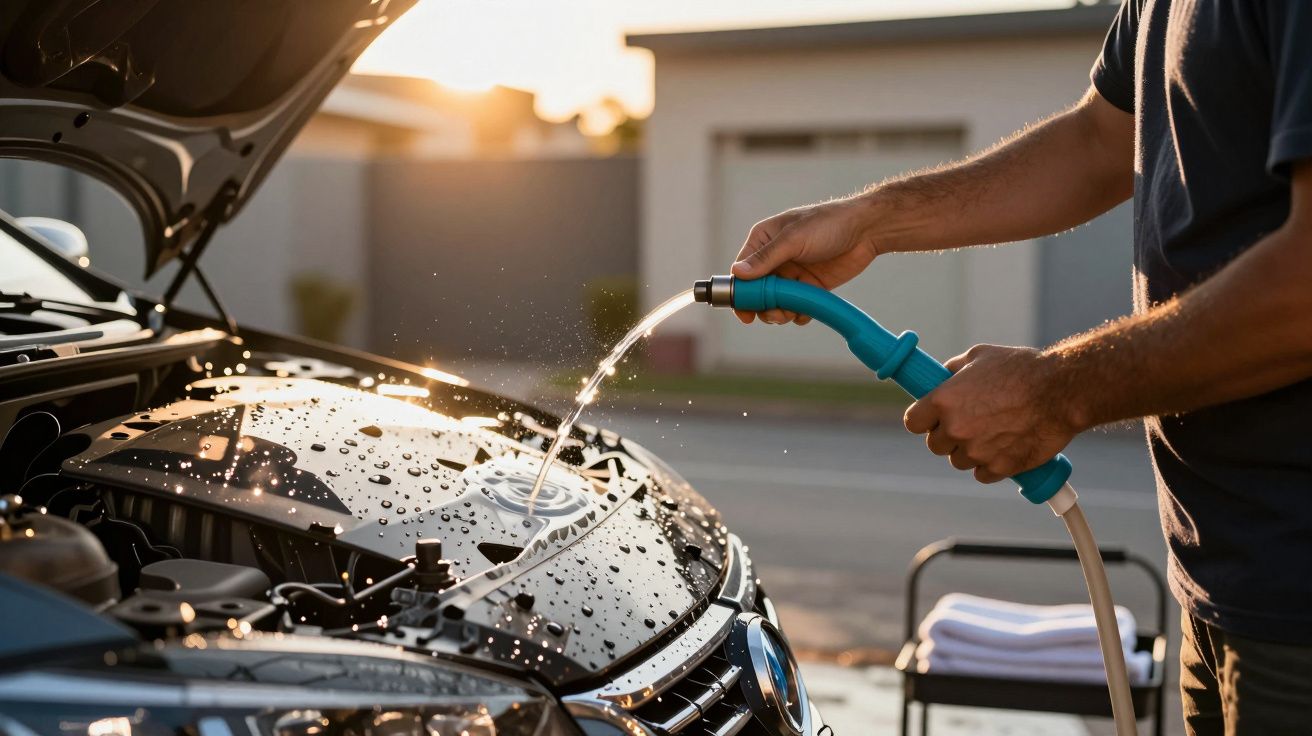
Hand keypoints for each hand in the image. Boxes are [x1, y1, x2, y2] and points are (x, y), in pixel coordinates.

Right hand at [730, 196, 879, 324]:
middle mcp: (775, 258)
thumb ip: (766, 257)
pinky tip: (806, 312)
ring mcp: (792, 273)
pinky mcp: (810, 285)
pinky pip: (796, 306)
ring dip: (780, 312)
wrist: (866, 230)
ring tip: (791, 314)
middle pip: (757, 291)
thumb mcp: (794, 239)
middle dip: (763, 307)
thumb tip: (738, 273)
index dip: (740, 293)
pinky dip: (799, 313)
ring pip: (776, 302)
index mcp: (764, 240)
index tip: (744, 313)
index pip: (742, 270)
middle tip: (775, 315)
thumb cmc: (828, 224)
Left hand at [902, 345, 1083, 483]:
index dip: (923, 420)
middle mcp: (955, 429)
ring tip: (991, 433)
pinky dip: (990, 465)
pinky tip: (1002, 448)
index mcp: (943, 401)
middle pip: (935, 445)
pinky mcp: (999, 468)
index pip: (913, 422)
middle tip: (967, 424)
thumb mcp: (980, 356)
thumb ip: (954, 370)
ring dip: (969, 452)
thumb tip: (943, 377)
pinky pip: (982, 474)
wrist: (1062, 390)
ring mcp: (976, 451)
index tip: (932, 419)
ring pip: (958, 461)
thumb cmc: (1022, 368)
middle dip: (947, 436)